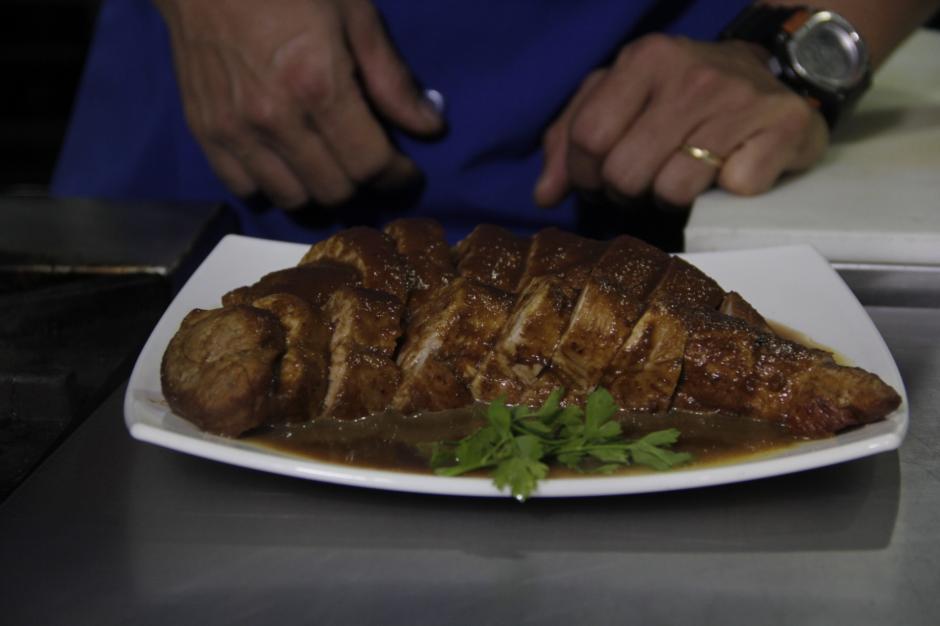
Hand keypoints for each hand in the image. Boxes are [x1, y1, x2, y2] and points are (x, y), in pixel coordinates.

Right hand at [155, 0, 442, 208]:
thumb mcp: (355, 15)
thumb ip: (392, 79)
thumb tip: (431, 125)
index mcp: (318, 87)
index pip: (370, 166)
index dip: (398, 178)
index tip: (406, 173)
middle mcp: (276, 119)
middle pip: (335, 191)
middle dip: (363, 185)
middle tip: (370, 165)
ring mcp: (235, 130)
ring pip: (292, 199)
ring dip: (319, 191)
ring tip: (331, 167)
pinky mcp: (205, 132)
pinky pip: (245, 189)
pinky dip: (272, 186)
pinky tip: (287, 165)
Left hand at [534, 35, 828, 207]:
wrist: (774, 73)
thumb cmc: (680, 95)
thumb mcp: (619, 99)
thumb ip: (571, 139)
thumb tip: (545, 195)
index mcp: (645, 58)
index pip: (588, 138)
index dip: (585, 174)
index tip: (601, 178)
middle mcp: (692, 74)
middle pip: (624, 173)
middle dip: (626, 192)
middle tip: (645, 180)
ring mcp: (741, 100)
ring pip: (673, 191)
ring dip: (672, 199)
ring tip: (683, 177)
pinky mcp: (784, 127)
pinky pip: (733, 191)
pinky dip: (727, 194)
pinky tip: (730, 170)